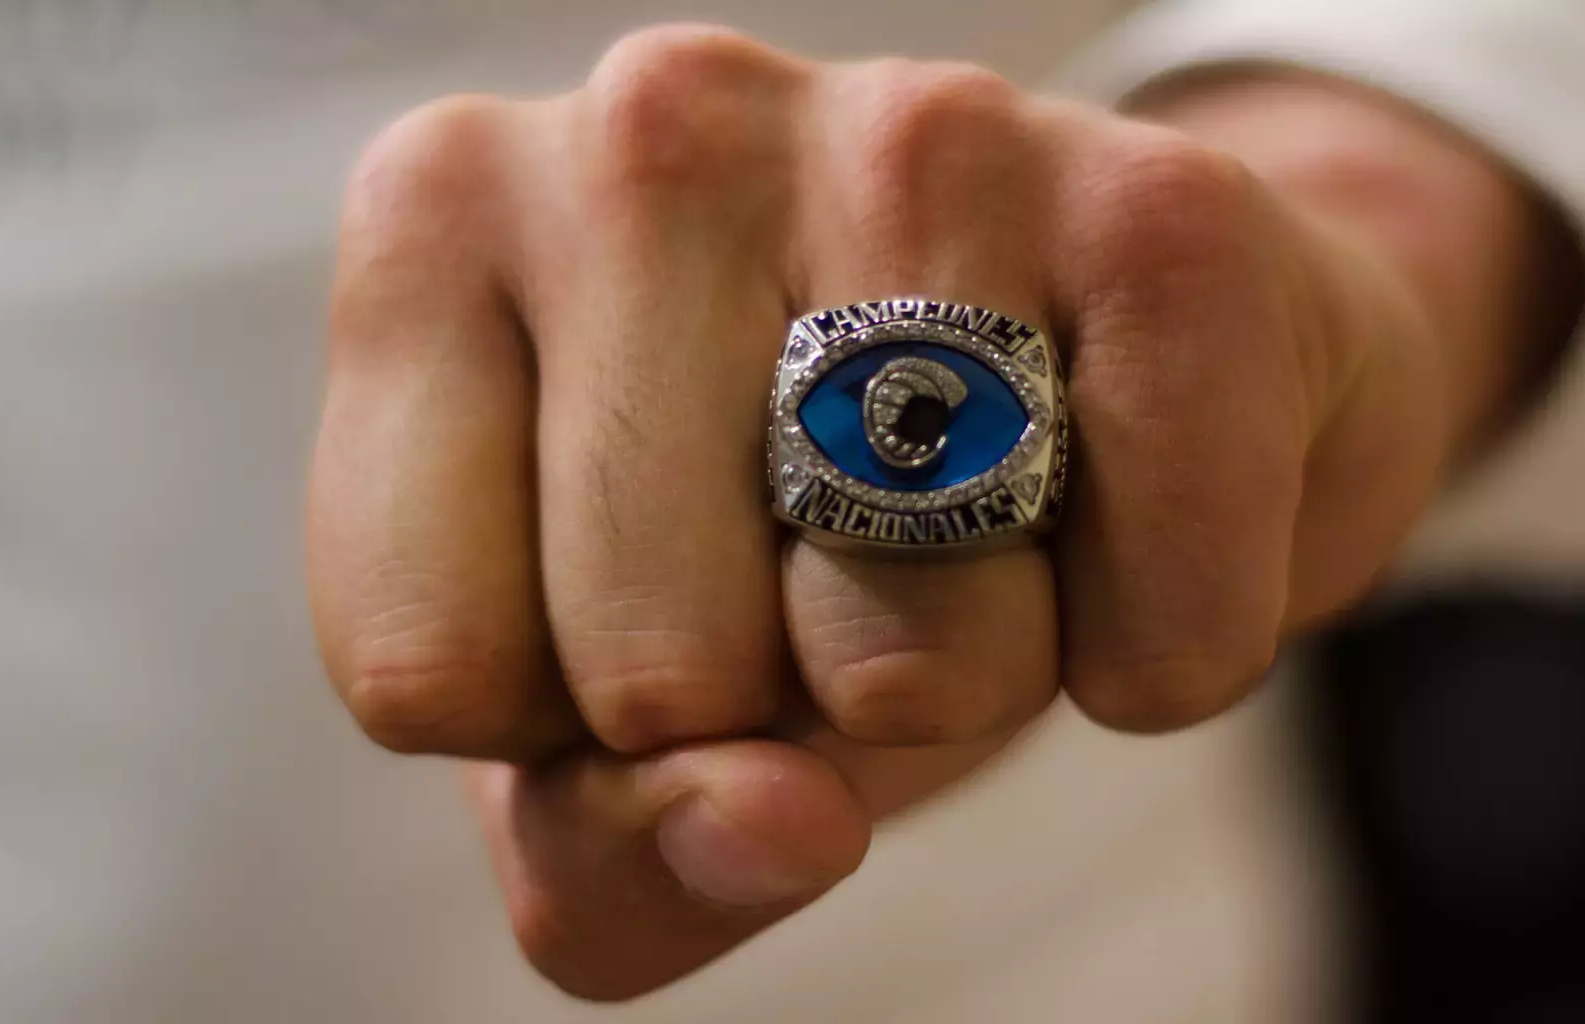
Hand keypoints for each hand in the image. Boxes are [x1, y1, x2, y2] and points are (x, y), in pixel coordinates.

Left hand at [308, 26, 1558, 998]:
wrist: (1105, 367)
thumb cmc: (806, 534)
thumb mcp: (617, 719)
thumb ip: (613, 843)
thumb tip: (773, 823)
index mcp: (439, 225)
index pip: (424, 673)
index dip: (564, 729)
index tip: (651, 603)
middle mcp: (647, 131)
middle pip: (653, 672)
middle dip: (779, 701)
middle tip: (841, 559)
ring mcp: (912, 136)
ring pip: (904, 657)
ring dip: (974, 679)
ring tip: (981, 526)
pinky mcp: (1159, 205)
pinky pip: (1150, 633)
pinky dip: (1153, 654)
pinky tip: (1118, 511)